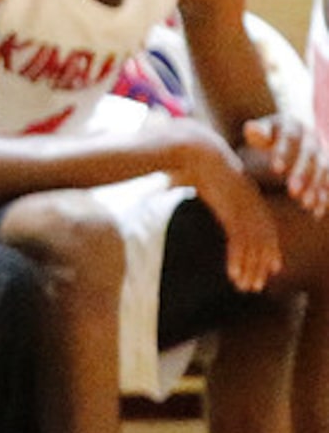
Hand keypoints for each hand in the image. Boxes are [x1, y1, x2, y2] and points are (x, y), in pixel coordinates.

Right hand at [165, 120, 280, 289]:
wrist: (192, 146)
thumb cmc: (185, 157)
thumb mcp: (189, 172)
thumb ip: (185, 182)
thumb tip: (164, 184)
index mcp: (243, 194)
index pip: (261, 227)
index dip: (265, 248)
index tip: (268, 266)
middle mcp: (249, 203)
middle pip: (263, 239)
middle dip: (259, 264)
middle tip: (255, 284)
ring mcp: (242, 207)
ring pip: (254, 244)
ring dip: (250, 267)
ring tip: (247, 286)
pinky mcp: (231, 210)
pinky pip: (238, 241)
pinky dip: (237, 260)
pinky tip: (233, 275)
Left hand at [245, 114, 328, 217]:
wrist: (292, 129)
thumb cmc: (268, 134)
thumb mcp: (260, 131)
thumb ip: (257, 132)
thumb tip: (251, 128)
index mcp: (292, 125)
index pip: (288, 138)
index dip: (283, 153)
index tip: (276, 170)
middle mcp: (311, 137)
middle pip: (308, 155)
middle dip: (302, 174)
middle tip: (292, 193)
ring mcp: (322, 150)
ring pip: (322, 169)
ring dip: (315, 186)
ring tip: (305, 204)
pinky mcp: (327, 165)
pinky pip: (328, 180)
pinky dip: (324, 196)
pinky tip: (317, 211)